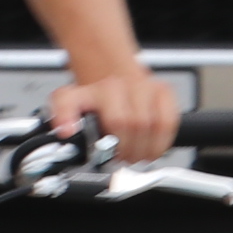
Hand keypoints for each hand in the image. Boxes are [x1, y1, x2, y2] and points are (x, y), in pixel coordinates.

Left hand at [55, 63, 180, 161]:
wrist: (108, 74)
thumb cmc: (93, 96)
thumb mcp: (67, 101)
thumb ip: (61, 115)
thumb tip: (66, 131)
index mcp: (104, 89)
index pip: (119, 120)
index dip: (117, 143)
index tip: (111, 154)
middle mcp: (128, 85)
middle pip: (138, 126)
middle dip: (131, 149)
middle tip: (124, 158)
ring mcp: (148, 86)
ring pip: (157, 126)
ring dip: (148, 148)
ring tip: (137, 155)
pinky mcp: (164, 91)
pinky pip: (170, 121)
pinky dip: (164, 140)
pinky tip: (153, 147)